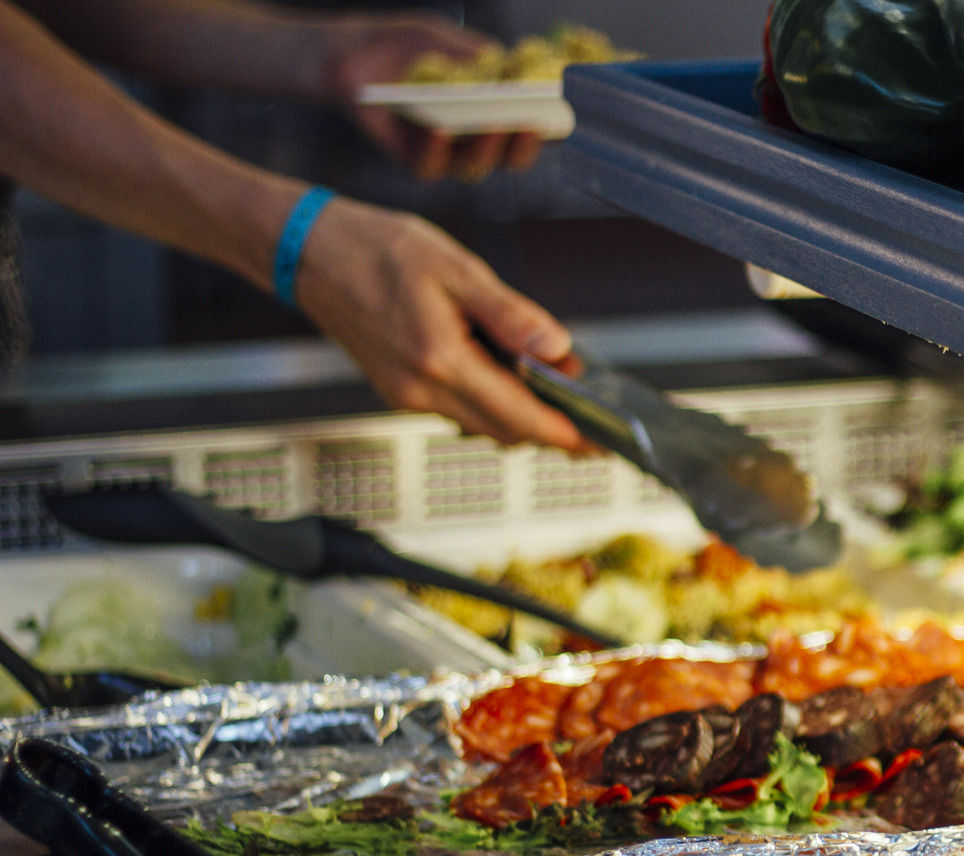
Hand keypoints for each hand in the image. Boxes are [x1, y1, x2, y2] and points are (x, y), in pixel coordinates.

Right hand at [292, 197, 586, 453]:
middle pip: (505, 431)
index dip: (565, 434)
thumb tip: (557, 349)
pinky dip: (491, 404)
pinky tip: (508, 379)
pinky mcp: (400, 392)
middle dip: (551, 432)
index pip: (519, 416)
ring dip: (521, 418)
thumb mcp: (456, 269)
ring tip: (558, 397)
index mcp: (440, 359)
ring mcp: (408, 396)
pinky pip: (459, 410)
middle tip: (592, 425)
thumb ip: (510, 315)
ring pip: (483, 425)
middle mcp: (421, 390)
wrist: (308, 250)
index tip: (599, 442)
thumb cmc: (375, 248)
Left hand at [323, 16, 541, 181]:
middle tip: (530, 122)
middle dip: (523, 144)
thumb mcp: (445, 38)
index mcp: (494, 112)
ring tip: (493, 123)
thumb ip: (474, 52)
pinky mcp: (414, 159)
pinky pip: (430, 165)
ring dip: (487, 149)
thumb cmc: (407, 44)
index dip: (548, 129)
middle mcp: (476, 141)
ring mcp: (447, 154)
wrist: (354, 52)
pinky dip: (436, 150)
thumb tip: (509, 67)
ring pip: (476, 166)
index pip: (529, 131)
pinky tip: (439, 129)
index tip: (559, 114)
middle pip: (511, 157)